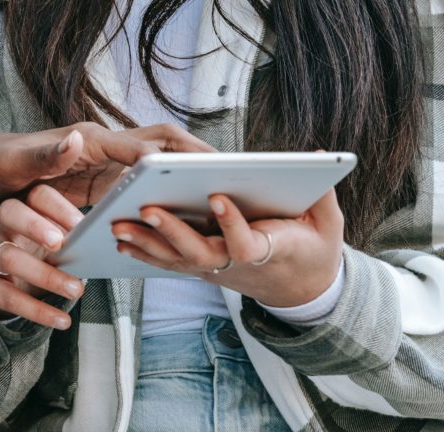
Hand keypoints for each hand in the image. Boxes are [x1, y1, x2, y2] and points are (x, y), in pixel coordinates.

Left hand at [0, 122, 213, 209]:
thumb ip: (45, 155)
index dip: (176, 154)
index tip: (208, 166)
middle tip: (235, 174)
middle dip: (196, 155)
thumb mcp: (16, 164)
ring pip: (157, 164)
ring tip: (222, 198)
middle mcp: (103, 147)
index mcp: (90, 140)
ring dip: (186, 176)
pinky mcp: (103, 182)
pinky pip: (142, 185)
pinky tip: (182, 219)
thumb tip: (74, 139)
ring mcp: (105, 164)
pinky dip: (165, 195)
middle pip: (161, 144)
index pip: (143, 143)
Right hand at [0, 184, 84, 328]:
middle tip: (60, 244)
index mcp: (26, 209)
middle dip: (34, 226)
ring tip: (76, 289)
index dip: (58, 207)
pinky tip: (62, 320)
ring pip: (10, 257)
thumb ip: (72, 239)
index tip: (82, 225)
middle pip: (10, 212)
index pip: (37, 196)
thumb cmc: (38, 258)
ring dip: (45, 275)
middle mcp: (4, 227)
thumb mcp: (53, 245)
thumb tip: (100, 241)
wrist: (4, 288)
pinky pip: (8, 296)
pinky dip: (38, 311)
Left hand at [110, 189, 344, 307]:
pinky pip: (169, 261)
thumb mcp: (326, 223)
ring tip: (117, 224)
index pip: (247, 243)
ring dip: (147, 242)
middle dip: (172, 231)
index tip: (217, 198)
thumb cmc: (312, 248)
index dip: (232, 224)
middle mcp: (236, 264)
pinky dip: (145, 251)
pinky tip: (120, 239)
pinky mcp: (202, 267)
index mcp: (269, 250)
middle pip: (200, 253)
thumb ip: (322, 193)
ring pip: (177, 260)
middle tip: (146, 208)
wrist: (301, 288)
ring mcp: (216, 269)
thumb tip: (321, 155)